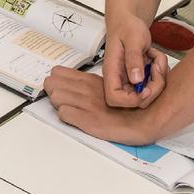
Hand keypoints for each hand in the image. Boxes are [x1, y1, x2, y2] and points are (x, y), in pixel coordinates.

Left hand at [43, 67, 164, 145]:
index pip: (57, 73)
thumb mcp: (105, 87)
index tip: (58, 87)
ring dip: (58, 104)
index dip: (55, 81)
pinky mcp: (87, 120)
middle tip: (61, 99)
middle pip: (51, 84)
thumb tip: (66, 84)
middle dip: (53, 92)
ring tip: (68, 108)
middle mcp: (85, 89)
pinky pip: (64, 114)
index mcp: (88, 80)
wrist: (142, 119)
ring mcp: (86, 104)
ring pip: (55, 97)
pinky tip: (74, 118)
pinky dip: (66, 116)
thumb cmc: (125, 105)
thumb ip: (86, 84)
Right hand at [101, 14, 167, 107]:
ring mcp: (130, 80)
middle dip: (152, 88)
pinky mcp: (140, 78)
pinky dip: (160, 74)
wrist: (129, 21)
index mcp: (112, 70)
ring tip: (156, 60)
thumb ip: (134, 58)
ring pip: (147, 94)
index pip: (114, 98)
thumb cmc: (127, 27)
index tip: (146, 89)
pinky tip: (155, 59)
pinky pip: (153, 85)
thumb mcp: (133, 39)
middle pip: (134, 101)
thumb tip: (136, 79)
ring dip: (158, 79)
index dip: (131, 100)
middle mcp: (119, 79)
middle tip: (157, 69)